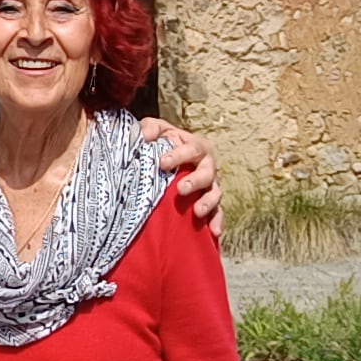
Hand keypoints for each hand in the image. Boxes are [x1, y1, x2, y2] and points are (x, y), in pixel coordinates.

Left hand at [140, 116, 223, 235]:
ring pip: (215, 193)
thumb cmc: (166, 142)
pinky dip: (217, 221)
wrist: (172, 160)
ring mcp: (211, 185)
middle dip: (195, 181)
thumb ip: (150, 128)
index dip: (178, 156)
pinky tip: (214, 231)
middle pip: (207, 172)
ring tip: (197, 212)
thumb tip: (143, 136)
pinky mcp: (210, 203)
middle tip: (181, 189)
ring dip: (208, 203)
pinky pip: (217, 213)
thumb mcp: (157, 130)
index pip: (191, 149)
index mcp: (196, 146)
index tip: (162, 163)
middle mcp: (207, 165)